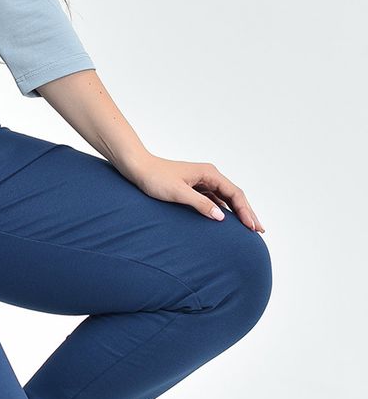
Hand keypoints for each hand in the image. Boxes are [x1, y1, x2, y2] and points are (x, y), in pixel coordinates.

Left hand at [123, 155, 263, 231]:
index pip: (235, 193)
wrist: (138, 168)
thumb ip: (200, 204)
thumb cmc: (155, 178)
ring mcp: (202, 181)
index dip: (246, 211)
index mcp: (209, 173)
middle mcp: (209, 175)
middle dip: (248, 213)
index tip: (252, 227)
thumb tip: (221, 217)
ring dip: (237, 212)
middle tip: (259, 230)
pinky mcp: (194, 187)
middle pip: (234, 195)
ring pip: (225, 198)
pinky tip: (226, 221)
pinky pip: (214, 200)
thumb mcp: (178, 193)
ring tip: (248, 228)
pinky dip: (223, 210)